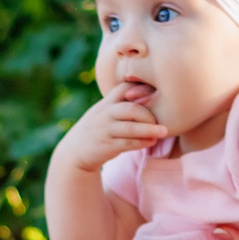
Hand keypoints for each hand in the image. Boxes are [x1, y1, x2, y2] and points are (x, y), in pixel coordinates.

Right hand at [53, 96, 169, 173]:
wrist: (75, 151)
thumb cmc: (98, 129)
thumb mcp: (104, 112)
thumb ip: (121, 105)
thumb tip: (151, 96)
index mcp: (106, 103)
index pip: (124, 88)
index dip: (142, 88)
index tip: (158, 91)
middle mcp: (105, 114)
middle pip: (130, 109)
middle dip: (149, 114)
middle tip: (162, 120)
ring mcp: (105, 130)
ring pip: (130, 128)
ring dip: (149, 130)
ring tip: (164, 132)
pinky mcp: (106, 146)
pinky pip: (127, 143)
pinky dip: (141, 142)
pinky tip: (151, 142)